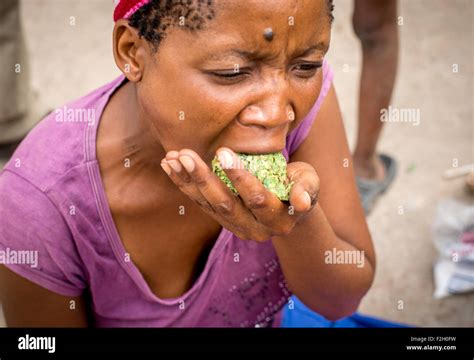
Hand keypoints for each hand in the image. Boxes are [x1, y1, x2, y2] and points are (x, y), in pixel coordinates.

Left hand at [160, 148, 319, 241]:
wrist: (288, 206)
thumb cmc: (301, 186)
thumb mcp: (310, 184)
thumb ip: (307, 190)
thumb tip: (301, 202)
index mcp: (277, 220)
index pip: (257, 199)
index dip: (240, 177)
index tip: (223, 152)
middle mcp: (254, 228)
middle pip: (226, 205)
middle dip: (204, 180)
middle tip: (185, 156)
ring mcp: (234, 225)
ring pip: (208, 205)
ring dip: (188, 181)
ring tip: (172, 158)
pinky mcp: (221, 218)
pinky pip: (200, 202)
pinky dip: (184, 184)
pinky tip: (170, 166)